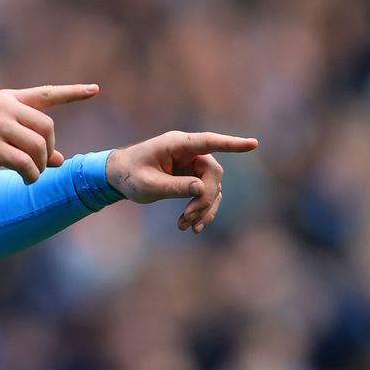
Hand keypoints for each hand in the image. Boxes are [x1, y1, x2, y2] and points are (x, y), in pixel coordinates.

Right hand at [0, 84, 99, 184]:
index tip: (94, 90)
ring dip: (41, 165)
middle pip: (47, 127)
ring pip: (38, 146)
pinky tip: (26, 179)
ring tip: (31, 173)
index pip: (46, 93)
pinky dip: (31, 175)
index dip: (72, 92)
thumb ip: (27, 141)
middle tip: (41, 163)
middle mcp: (4, 107)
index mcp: (7, 98)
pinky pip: (24, 163)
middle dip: (50, 149)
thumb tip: (60, 160)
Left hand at [105, 131, 257, 233]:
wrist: (116, 177)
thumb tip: (202, 189)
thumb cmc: (129, 175)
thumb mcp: (148, 184)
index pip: (208, 142)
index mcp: (176, 144)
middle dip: (204, 198)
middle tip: (188, 217)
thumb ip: (175, 187)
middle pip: (212, 173)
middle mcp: (187, 152)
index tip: (253, 144)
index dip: (231, 144)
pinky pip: (205, 194)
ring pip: (212, 187)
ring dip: (203, 208)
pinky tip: (191, 227)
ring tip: (185, 226)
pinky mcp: (191, 177)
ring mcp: (191, 164)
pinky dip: (201, 210)